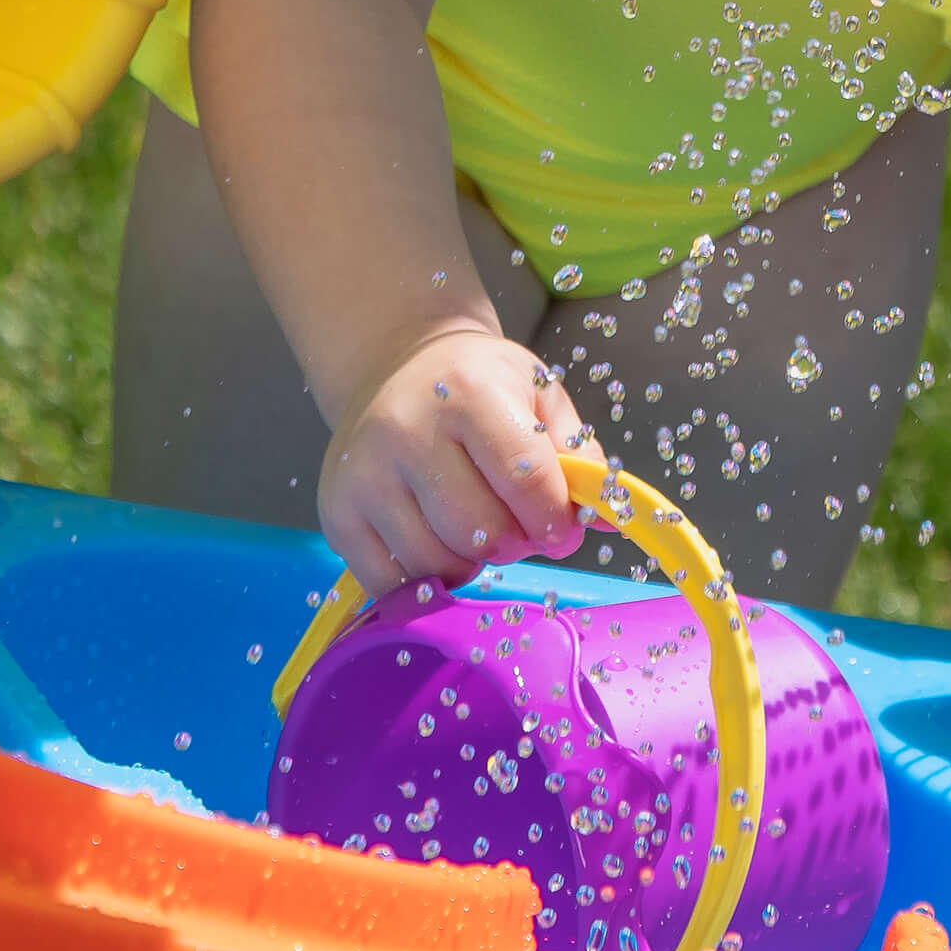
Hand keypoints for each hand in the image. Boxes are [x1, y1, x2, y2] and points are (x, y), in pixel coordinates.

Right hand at [318, 321, 589, 594]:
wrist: (396, 367)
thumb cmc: (479, 385)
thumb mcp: (539, 396)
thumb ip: (579, 457)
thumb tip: (614, 520)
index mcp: (469, 394)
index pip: (527, 484)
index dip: (557, 522)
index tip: (562, 529)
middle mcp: (406, 431)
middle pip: (482, 533)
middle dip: (517, 543)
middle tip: (519, 527)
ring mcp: (364, 474)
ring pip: (437, 564)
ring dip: (471, 562)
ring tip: (475, 527)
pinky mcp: (336, 513)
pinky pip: (390, 582)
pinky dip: (425, 580)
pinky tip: (437, 543)